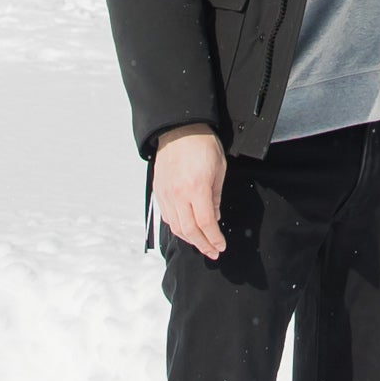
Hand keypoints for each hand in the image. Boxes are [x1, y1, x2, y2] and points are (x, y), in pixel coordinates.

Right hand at [152, 126, 227, 260]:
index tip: (220, 246)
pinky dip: (176, 227)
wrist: (179, 128)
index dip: (213, 239)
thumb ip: (216, 196)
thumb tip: (215, 217)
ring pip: (175, 226)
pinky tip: (186, 230)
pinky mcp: (158, 191)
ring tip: (201, 243)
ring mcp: (166, 194)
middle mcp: (178, 194)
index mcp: (196, 188)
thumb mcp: (219, 169)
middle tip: (212, 252)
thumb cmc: (202, 144)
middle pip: (189, 230)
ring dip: (189, 239)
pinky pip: (166, 216)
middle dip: (202, 245)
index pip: (205, 223)